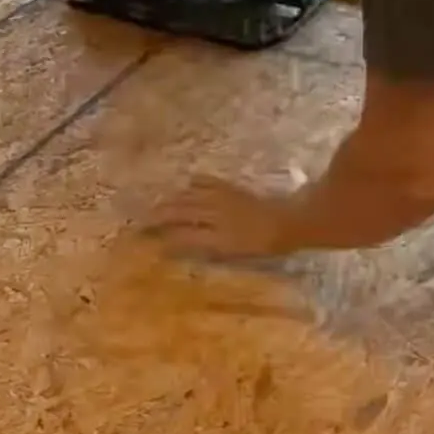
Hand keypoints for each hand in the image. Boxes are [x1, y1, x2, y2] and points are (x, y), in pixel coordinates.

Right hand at [145, 179, 299, 259]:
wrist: (292, 220)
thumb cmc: (268, 243)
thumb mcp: (237, 251)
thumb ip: (207, 246)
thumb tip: (182, 243)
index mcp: (216, 236)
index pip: (182, 236)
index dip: (165, 239)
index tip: (149, 242)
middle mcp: (215, 215)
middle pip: (181, 213)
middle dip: (160, 216)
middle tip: (141, 220)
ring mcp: (224, 200)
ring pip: (191, 197)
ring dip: (172, 201)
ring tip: (158, 204)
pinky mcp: (233, 191)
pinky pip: (209, 183)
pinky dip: (196, 183)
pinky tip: (189, 182)